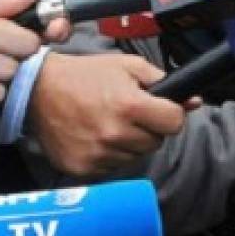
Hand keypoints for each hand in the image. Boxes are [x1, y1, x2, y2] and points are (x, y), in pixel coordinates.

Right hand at [28, 52, 188, 176]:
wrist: (40, 90)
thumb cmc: (85, 75)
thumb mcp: (128, 66)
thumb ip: (163, 82)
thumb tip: (194, 101)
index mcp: (129, 106)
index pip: (175, 123)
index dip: (171, 114)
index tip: (161, 109)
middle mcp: (115, 134)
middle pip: (156, 142)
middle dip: (149, 128)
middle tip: (128, 112)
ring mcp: (98, 155)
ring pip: (135, 156)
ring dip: (129, 142)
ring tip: (109, 122)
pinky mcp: (83, 169)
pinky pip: (112, 167)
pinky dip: (109, 154)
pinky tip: (96, 135)